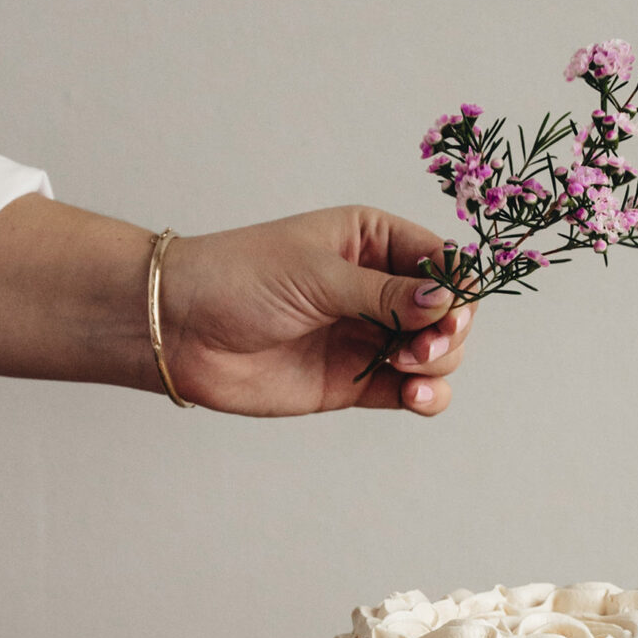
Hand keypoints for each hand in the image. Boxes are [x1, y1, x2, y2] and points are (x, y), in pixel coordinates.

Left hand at [159, 205, 474, 416]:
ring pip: (437, 354)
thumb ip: (385, 293)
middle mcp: (378, 287)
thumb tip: (446, 301)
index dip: (458, 287)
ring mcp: (368, 335)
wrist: (180, 329)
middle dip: (449, 331)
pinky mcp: (354, 381)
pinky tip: (414, 397)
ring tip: (408, 368)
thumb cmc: (239, 278)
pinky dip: (425, 396)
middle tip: (422, 346)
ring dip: (438, 364)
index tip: (450, 309)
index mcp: (373, 240)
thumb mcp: (317, 274)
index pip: (443, 261)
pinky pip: (410, 390)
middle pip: (449, 312)